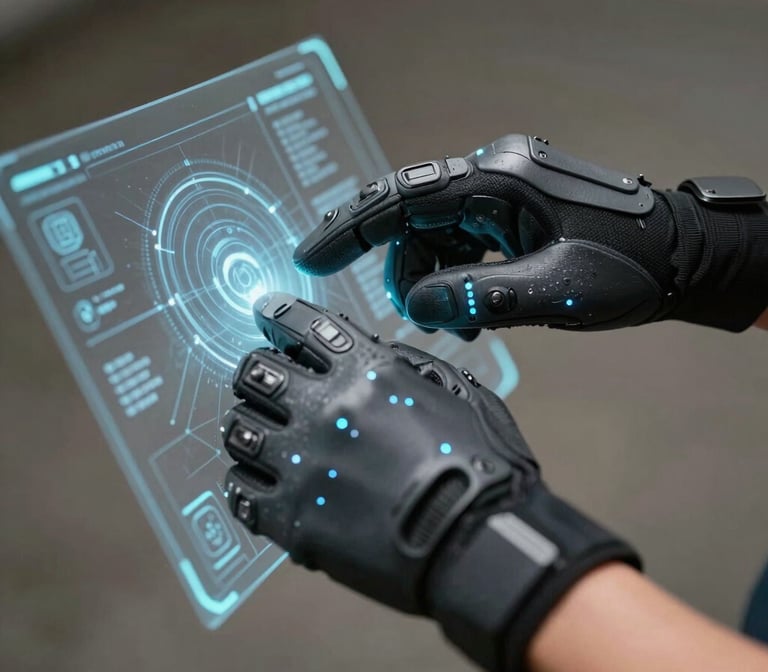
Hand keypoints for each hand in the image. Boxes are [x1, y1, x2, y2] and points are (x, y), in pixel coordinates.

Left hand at [221, 293, 638, 669]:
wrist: (482, 545)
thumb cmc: (483, 468)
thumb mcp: (460, 393)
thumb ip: (409, 366)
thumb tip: (376, 354)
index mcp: (367, 375)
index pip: (303, 326)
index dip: (278, 312)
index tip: (265, 311)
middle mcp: (325, 411)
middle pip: (256, 373)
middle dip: (258, 372)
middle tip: (264, 382)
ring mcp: (303, 467)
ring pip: (239, 429)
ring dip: (248, 423)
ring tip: (260, 431)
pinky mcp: (293, 520)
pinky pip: (240, 491)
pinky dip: (243, 481)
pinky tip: (256, 482)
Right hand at [293, 135, 766, 333]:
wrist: (682, 258)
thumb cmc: (630, 268)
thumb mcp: (554, 291)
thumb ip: (479, 297)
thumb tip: (416, 307)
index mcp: (499, 180)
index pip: (404, 198)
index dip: (351, 227)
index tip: (312, 258)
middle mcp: (494, 175)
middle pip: (416, 220)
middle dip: (410, 272)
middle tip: (430, 318)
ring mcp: (503, 191)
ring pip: (437, 235)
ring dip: (438, 281)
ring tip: (467, 321)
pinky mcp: (512, 209)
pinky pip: (463, 241)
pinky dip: (460, 276)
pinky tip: (478, 307)